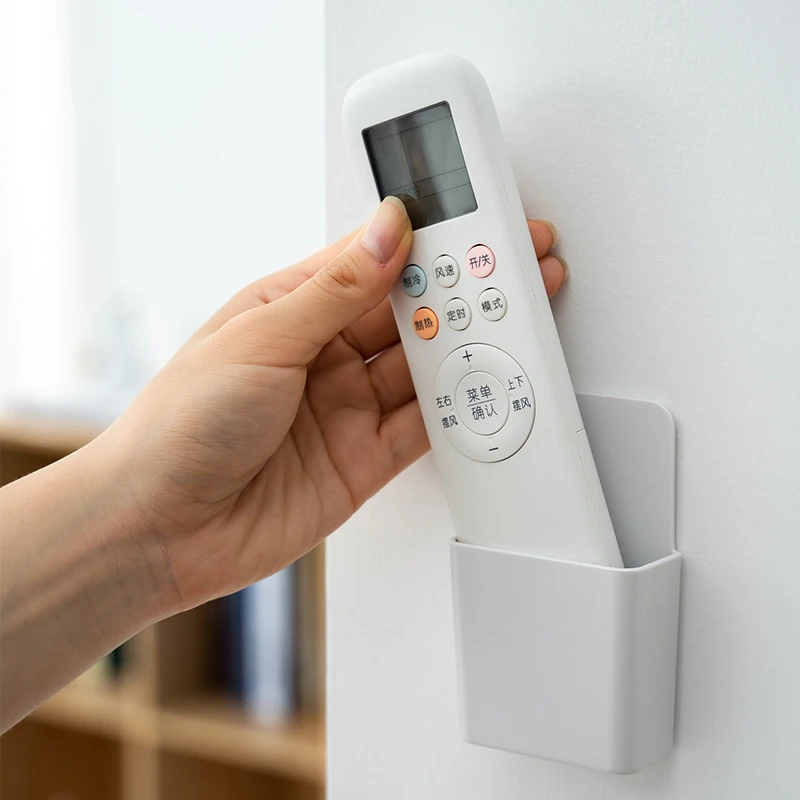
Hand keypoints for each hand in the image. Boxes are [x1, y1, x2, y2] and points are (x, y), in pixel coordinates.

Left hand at [102, 198, 565, 611]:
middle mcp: (325, 355)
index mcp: (293, 308)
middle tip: (517, 265)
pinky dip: (462, 408)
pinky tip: (489, 383)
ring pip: (426, 365)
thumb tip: (387, 232)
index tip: (475, 221)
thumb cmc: (179, 426)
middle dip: (464, 291)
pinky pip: (427, 426)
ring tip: (519, 317)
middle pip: (410, 312)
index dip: (428, 242)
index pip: (375, 261)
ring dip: (470, 344)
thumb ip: (335, 291)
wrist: (160, 530)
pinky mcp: (366, 458)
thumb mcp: (260, 339)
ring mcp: (348, 407)